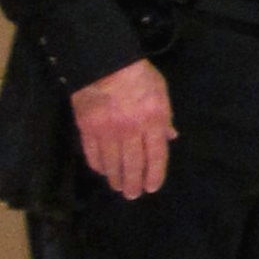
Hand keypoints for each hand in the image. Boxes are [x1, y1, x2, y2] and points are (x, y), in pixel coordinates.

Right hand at [72, 58, 174, 198]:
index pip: (156, 156)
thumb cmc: (139, 75)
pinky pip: (93, 153)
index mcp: (153, 122)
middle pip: (134, 164)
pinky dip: (98, 164)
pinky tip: (101, 171)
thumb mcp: (161, 93)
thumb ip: (165, 117)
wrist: (104, 63)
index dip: (155, 174)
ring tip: (118, 187)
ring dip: (116, 178)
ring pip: (112, 162)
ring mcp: (108, 131)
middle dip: (134, 182)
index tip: (152, 187)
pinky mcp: (87, 128)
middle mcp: (131, 131)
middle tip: (133, 195)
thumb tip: (170, 137)